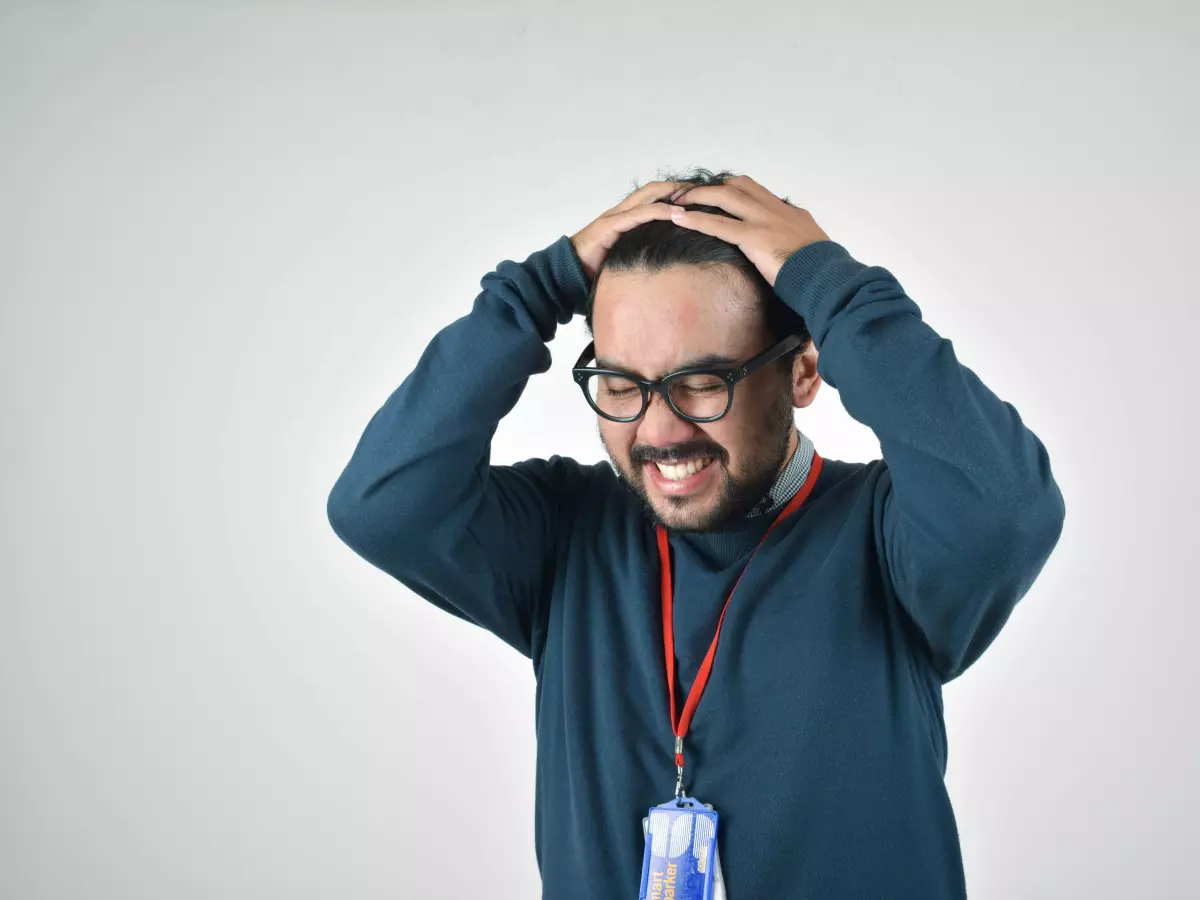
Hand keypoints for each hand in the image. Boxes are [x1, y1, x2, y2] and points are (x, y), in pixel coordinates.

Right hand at [570, 180, 688, 282]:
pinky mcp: (610, 226)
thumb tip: (665, 261)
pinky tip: (677, 212)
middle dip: (679, 187)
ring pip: (649, 196)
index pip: (653, 196)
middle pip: (654, 190)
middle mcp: (621, 212)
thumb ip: (641, 251)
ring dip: (673, 194)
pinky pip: (639, 213)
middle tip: (703, 190)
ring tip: (695, 196)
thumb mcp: (625, 256)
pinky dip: (659, 211)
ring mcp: (615, 217)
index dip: (674, 192)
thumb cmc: (595, 268)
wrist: (567, 273)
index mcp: (625, 217)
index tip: (697, 195)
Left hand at [668, 175, 830, 286]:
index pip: (758, 192)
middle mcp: (776, 210)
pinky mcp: (754, 237)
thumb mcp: (811, 250)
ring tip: (676, 201)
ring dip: (698, 197)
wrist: (828, 278)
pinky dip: (695, 219)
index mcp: (790, 213)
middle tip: (690, 193)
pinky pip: (718, 224)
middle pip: (739, 186)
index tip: (718, 192)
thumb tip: (789, 255)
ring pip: (725, 197)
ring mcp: (764, 220)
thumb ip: (795, 245)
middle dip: (712, 187)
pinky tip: (678, 218)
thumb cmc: (822, 273)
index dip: (735, 189)